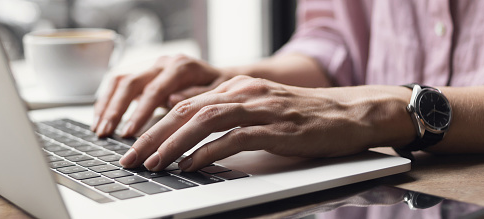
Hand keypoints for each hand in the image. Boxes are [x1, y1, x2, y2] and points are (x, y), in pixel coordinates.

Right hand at [92, 55, 232, 136]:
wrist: (223, 76)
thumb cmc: (223, 88)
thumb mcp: (219, 93)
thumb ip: (196, 97)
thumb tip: (171, 101)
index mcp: (181, 67)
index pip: (155, 89)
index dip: (140, 112)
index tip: (129, 133)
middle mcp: (163, 63)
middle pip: (131, 82)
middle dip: (116, 110)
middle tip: (106, 134)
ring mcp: (151, 66)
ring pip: (120, 80)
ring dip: (106, 105)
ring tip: (98, 130)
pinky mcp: (144, 73)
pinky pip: (118, 83)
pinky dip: (106, 100)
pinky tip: (100, 119)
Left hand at [119, 76, 414, 171]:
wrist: (352, 114)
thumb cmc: (305, 118)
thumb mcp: (260, 109)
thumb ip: (227, 114)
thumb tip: (188, 127)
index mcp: (235, 88)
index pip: (183, 104)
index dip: (153, 125)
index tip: (133, 146)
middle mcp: (243, 92)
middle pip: (185, 110)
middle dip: (152, 135)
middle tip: (131, 158)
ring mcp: (259, 108)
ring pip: (203, 121)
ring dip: (172, 144)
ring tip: (153, 163)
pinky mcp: (276, 127)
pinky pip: (233, 138)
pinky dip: (207, 153)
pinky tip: (191, 165)